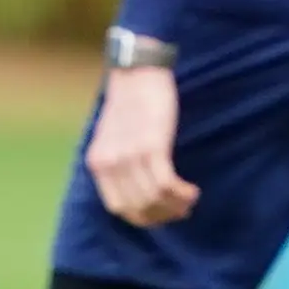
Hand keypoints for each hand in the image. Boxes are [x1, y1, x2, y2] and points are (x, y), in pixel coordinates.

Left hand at [84, 64, 198, 224]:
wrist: (137, 70)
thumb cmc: (131, 102)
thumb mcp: (112, 137)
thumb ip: (118, 163)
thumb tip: (140, 191)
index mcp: (97, 163)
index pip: (118, 208)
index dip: (143, 217)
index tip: (162, 214)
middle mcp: (109, 163)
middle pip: (138, 208)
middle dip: (162, 215)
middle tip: (181, 209)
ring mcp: (129, 156)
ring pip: (154, 199)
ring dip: (176, 205)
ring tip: (189, 198)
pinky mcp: (151, 146)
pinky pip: (165, 184)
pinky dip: (180, 194)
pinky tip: (190, 190)